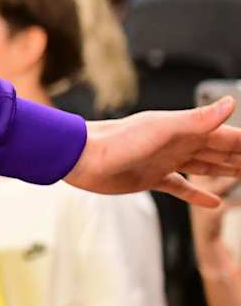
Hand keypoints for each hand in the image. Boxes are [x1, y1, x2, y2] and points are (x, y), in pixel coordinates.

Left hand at [66, 97, 240, 207]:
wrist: (81, 157)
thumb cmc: (116, 140)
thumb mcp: (162, 129)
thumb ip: (197, 119)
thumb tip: (230, 103)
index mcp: (184, 130)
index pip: (226, 136)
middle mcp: (178, 144)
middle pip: (219, 151)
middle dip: (240, 157)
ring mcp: (165, 161)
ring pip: (204, 166)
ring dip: (225, 171)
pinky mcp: (151, 178)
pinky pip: (181, 187)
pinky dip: (198, 194)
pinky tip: (214, 202)